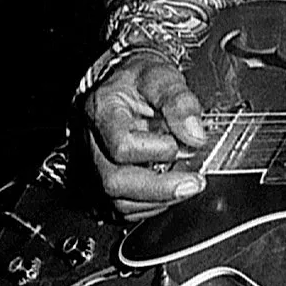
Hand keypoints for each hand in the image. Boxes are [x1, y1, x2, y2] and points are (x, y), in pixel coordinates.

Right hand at [84, 53, 207, 219]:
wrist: (125, 84)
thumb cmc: (139, 80)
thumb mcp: (162, 77)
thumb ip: (180, 102)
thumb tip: (195, 135)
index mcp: (101, 111)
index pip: (121, 146)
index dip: (156, 150)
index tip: (181, 143)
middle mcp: (91, 142)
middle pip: (115, 182)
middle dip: (160, 189)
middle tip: (194, 183)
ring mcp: (93, 165)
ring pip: (118, 201)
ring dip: (158, 200)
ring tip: (186, 185)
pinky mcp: (101, 183)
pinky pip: (122, 208)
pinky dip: (150, 205)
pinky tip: (169, 190)